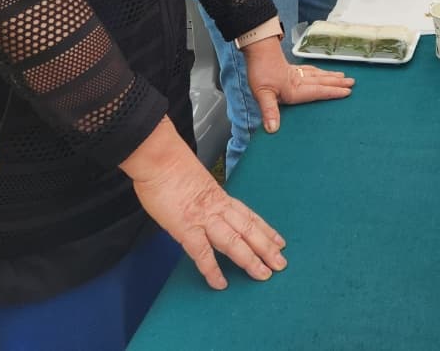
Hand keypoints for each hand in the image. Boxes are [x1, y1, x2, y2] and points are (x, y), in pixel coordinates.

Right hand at [123, 118, 287, 289]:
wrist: (158, 157)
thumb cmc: (170, 166)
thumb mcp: (194, 181)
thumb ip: (202, 197)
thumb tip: (202, 207)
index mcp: (219, 196)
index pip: (248, 215)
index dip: (265, 229)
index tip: (279, 241)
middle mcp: (217, 207)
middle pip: (247, 229)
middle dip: (266, 247)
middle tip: (281, 263)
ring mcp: (203, 218)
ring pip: (233, 241)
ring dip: (249, 259)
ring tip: (263, 274)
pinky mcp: (185, 227)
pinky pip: (202, 252)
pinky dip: (212, 269)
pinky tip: (220, 283)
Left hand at [244, 36, 353, 133]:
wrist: (258, 49)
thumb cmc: (260, 72)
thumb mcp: (262, 94)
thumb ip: (269, 111)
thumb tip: (273, 129)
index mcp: (295, 89)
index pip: (318, 92)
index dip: (332, 92)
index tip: (347, 92)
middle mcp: (299, 81)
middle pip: (321, 82)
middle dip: (337, 83)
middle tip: (352, 82)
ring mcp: (295, 74)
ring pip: (317, 75)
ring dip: (330, 76)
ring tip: (342, 76)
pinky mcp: (290, 69)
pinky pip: (309, 70)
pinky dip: (318, 71)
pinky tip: (319, 71)